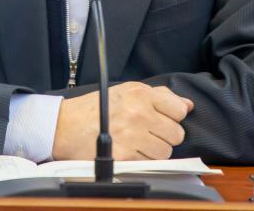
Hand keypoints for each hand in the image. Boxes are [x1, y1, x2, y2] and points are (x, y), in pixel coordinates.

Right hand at [52, 82, 193, 160]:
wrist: (66, 125)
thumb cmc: (95, 108)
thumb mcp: (127, 91)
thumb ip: (160, 96)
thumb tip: (187, 105)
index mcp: (141, 94)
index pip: (179, 110)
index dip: (173, 116)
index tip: (163, 118)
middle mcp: (139, 113)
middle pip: (176, 133)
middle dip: (165, 135)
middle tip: (149, 132)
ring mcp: (132, 135)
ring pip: (165, 152)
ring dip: (155, 150)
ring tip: (139, 141)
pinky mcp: (124, 156)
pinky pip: (149, 163)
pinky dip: (142, 160)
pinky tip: (130, 150)